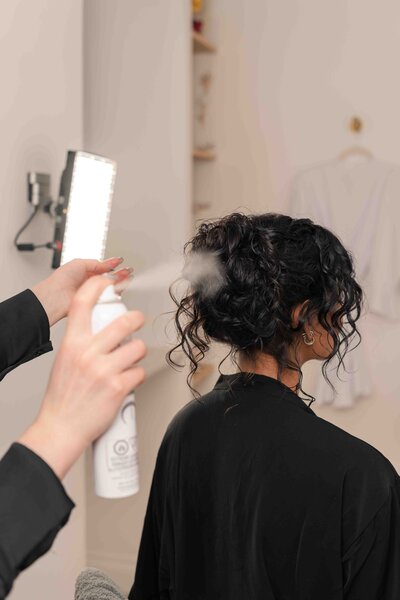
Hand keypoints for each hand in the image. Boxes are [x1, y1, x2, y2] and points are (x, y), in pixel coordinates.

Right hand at [18, 274, 145, 478]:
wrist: (61, 427)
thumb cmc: (62, 397)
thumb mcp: (65, 360)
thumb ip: (81, 342)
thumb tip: (103, 328)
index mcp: (72, 344)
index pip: (83, 304)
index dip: (97, 287)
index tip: (107, 281)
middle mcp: (88, 353)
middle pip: (124, 322)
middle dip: (136, 319)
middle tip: (138, 320)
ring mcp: (104, 370)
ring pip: (138, 348)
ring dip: (137, 354)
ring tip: (128, 361)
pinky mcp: (118, 387)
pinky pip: (140, 372)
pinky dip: (137, 377)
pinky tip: (127, 382)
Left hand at [31, 257, 131, 325]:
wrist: (55, 297)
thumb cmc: (61, 280)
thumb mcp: (80, 263)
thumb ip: (97, 263)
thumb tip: (111, 262)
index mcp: (86, 272)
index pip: (104, 268)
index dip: (114, 265)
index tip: (122, 263)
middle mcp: (90, 283)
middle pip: (110, 278)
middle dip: (120, 274)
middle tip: (128, 271)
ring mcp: (93, 293)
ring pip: (111, 288)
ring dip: (119, 282)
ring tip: (126, 277)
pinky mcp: (95, 303)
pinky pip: (108, 298)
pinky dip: (115, 293)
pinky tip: (119, 288)